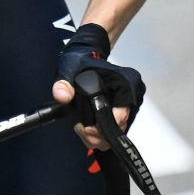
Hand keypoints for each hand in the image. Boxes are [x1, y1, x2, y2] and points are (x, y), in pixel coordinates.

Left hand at [51, 23, 144, 150]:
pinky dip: (99, 134)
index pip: (122, 114)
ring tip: (81, 126)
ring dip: (97, 136)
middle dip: (97, 133)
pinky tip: (87, 126)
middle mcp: (132, 94)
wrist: (84, 58)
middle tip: (80, 128)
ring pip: (117, 133)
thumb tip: (61, 96)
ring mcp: (129, 105)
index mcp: (125, 82)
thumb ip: (64, 84)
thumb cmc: (81, 61)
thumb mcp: (69, 70)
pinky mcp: (123, 112)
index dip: (103, 126)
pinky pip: (114, 130)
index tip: (86, 127)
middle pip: (120, 127)